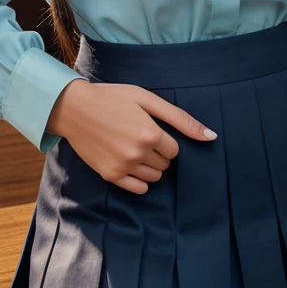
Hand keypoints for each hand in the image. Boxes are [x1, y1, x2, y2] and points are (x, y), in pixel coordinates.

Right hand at [45, 78, 217, 194]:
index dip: (165, 139)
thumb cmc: (113, 98)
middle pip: (165, 164)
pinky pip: (138, 189)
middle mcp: (138, 153)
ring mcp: (123, 167)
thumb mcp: (146, 99)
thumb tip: (212, 136)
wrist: (74, 108)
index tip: (150, 129)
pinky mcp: (110, 176)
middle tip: (141, 136)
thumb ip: (180, 118)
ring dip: (150, 166)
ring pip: (154, 178)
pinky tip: (130, 164)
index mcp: (150, 132)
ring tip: (134, 148)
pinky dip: (139, 180)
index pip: (174, 150)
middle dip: (158, 152)